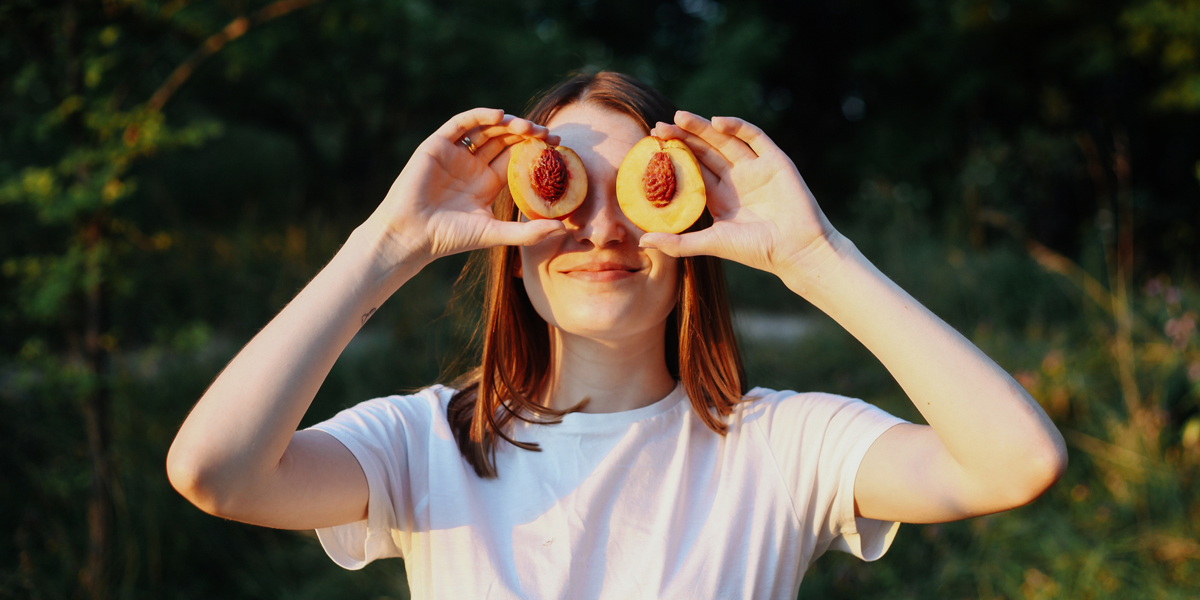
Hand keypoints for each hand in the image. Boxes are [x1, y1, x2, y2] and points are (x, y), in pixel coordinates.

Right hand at [367, 108, 567, 264]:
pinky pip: (462, 123)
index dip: (537, 149)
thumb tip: (564, 229)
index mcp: (487, 183)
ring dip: (510, 124)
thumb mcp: (495, 234)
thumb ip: (528, 233)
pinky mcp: (438, 145)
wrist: (413, 235)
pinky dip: (481, 116)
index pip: (517, 158)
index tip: (558, 146)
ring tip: (529, 128)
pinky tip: (500, 116)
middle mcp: (473, 165)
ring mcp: (456, 154)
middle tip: (549, 135)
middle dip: (528, 134)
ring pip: (488, 129)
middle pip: (506, 140)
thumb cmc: (451, 238)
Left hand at [641, 111, 837, 276]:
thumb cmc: (756, 250)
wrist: (796, 250)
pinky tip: (717, 122)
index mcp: (719, 197)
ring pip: (724, 140)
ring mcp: (755, 168)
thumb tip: (643, 240)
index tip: (652, 146)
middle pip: (704, 151)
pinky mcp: (774, 160)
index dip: (673, 156)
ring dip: (703, 127)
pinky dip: (737, 127)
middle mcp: (735, 179)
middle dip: (682, 137)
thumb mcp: (711, 244)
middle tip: (658, 128)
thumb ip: (678, 243)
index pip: (692, 170)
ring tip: (679, 116)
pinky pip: (754, 137)